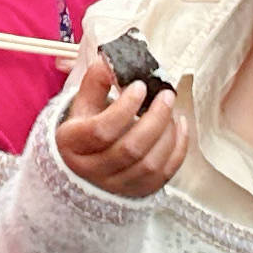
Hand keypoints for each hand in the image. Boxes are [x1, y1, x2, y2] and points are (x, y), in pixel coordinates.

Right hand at [52, 48, 188, 201]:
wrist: (83, 166)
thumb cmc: (86, 128)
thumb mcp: (83, 103)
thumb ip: (96, 81)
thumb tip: (112, 60)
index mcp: (72, 144)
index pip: (102, 130)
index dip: (125, 108)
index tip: (140, 86)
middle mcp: (91, 170)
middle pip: (130, 149)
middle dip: (154, 118)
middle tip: (166, 95)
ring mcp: (115, 185)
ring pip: (149, 164)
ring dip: (167, 134)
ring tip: (171, 110)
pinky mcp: (137, 191)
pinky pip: (164, 174)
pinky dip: (178, 149)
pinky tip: (179, 126)